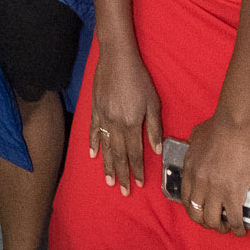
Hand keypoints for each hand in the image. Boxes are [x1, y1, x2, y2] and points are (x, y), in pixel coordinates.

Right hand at [89, 40, 162, 193]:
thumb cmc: (139, 78)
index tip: (140, 184)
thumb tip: (156, 150)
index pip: (135, 153)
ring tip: (109, 181)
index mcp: (131, 123)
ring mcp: (103, 117)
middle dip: (122, 174)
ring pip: (106, 147)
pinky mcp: (95, 109)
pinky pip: (93, 130)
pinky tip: (93, 156)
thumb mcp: (152, 101)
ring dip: (107, 166)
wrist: (116, 58)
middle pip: (119, 154)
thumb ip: (154, 127)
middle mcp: (116, 124)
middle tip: (124, 191)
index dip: (138, 169)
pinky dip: (94, 144)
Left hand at [178, 113, 249, 236]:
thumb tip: (194, 146)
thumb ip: (193, 146)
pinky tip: (241, 230)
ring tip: (228, 227)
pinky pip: (234, 219)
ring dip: (221, 228)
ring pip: (213, 220)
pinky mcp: (233, 193)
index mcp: (190, 170)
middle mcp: (199, 183)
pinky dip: (237, 228)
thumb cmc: (217, 126)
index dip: (193, 210)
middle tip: (215, 222)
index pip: (185, 199)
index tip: (201, 213)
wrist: (234, 127)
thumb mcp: (196, 136)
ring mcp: (215, 190)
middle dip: (205, 223)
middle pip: (197, 214)